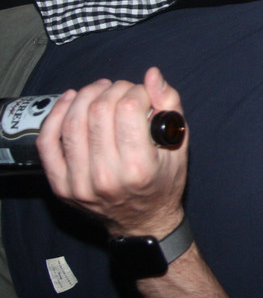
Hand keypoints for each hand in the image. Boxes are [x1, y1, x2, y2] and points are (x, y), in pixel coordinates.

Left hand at [37, 67, 187, 238]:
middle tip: (124, 90)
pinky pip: (48, 143)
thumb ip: (170, 106)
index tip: (144, 94)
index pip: (129, 108)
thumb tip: (151, 75)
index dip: (137, 91)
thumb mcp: (178, 144)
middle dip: (114, 90)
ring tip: (101, 89)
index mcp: (139, 168)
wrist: (143, 222)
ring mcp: (79, 183)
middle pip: (99, 111)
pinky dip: (57, 115)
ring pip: (73, 122)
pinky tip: (71, 99)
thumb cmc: (164, 181)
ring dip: (87, 96)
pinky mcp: (61, 185)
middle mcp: (106, 177)